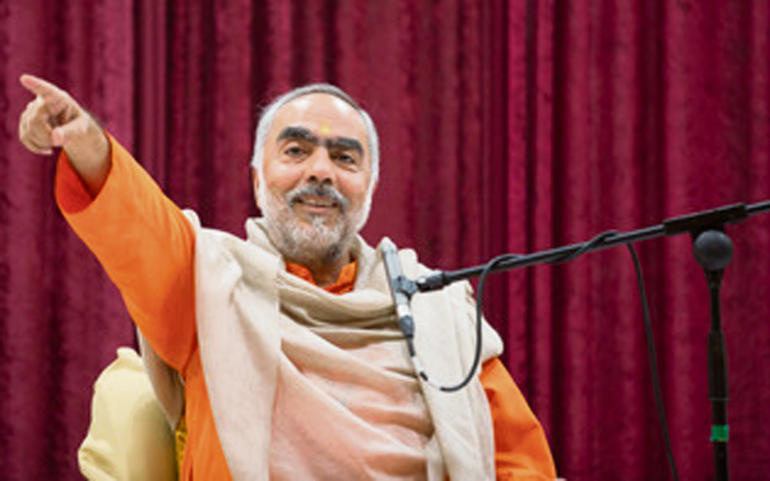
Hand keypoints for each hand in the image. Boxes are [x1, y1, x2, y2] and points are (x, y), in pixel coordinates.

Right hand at [18, 74, 109, 193]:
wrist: (70, 127)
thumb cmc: (78, 123)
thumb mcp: (80, 128)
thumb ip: (71, 132)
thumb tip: (55, 138)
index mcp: (59, 98)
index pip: (45, 90)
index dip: (35, 85)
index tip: (25, 79)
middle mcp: (41, 101)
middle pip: (35, 121)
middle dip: (46, 136)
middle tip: (60, 142)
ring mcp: (30, 110)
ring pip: (28, 130)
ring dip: (43, 142)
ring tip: (56, 140)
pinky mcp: (25, 122)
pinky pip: (24, 137)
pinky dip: (35, 147)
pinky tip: (47, 149)